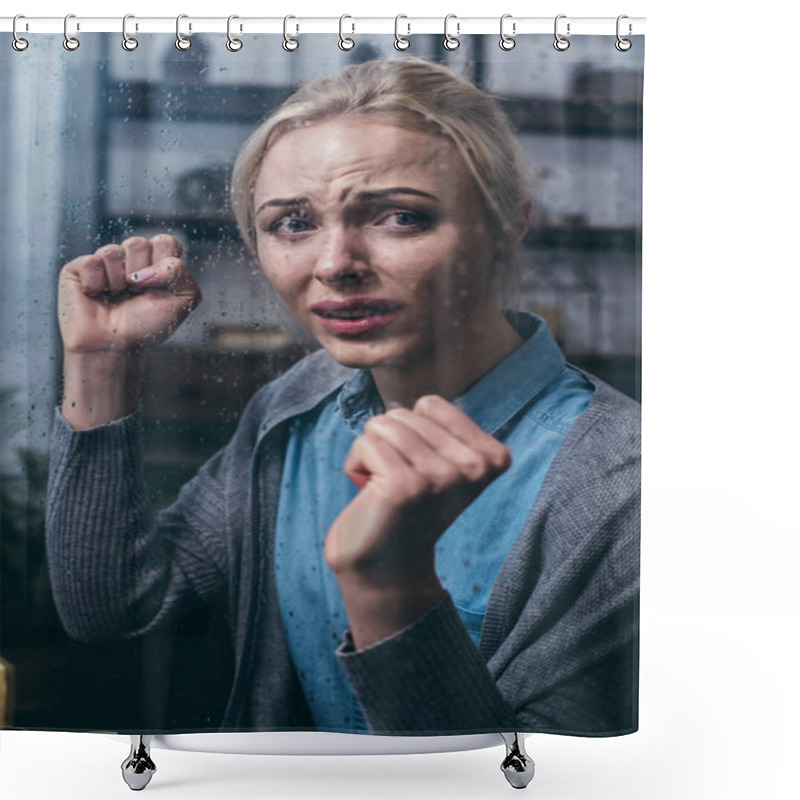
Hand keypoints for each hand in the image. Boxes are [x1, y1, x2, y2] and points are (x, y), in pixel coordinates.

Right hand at [58, 235, 200, 428]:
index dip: (164, 265)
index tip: (160, 287)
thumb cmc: (148, 324)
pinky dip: (97, 284)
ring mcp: (104, 261)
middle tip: (136, 293)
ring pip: (113, 252)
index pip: (165, 241)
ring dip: (119, 282)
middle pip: (138, 243)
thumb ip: (180, 272)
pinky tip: (96, 295)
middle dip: (141, 273)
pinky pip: (91, 262)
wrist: (116, 346)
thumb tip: (146, 267)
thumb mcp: (183, 300)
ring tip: (116, 296)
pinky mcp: (79, 268)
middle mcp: (130, 258)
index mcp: (155, 261)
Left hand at [324, 394, 510, 646]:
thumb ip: (442, 428)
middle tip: (399, 484)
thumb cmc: (407, 508)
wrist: (386, 569)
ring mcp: (441, 477)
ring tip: (384, 488)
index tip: (419, 469)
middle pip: (405, 413)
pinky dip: (355, 464)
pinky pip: (365, 443)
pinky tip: (370, 496)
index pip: (431, 404)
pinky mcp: (405, 486)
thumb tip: (423, 402)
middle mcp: (473, 467)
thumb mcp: (442, 462)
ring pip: (384, 424)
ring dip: (371, 453)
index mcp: (492, 458)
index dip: (413, 431)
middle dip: (389, 443)